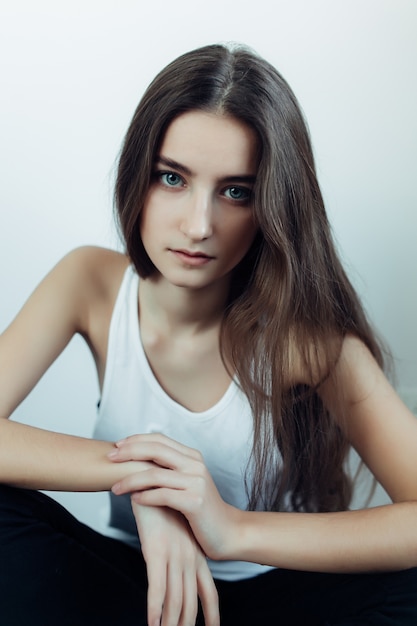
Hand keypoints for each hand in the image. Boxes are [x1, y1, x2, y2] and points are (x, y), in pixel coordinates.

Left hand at [109, 433, 241, 561]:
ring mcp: (196, 482)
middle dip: (128, 452)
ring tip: (115, 488)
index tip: (116, 447)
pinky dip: (145, 497)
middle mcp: (195, 464)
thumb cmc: (202, 511)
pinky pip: (162, 496)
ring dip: (130, 480)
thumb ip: (171, 470)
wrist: (229, 532)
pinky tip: (134, 500)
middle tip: (109, 459)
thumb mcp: (188, 483)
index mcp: (192, 456)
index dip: (136, 440)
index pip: (159, 439)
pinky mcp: (195, 502)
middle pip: (155, 450)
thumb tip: (139, 460)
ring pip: (155, 474)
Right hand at [131, 501, 218, 625]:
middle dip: (189, 624)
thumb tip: (176, 560)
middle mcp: (188, 557)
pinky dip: (154, 608)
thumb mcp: (173, 525)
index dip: (212, 612)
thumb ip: (178, 543)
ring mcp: (174, 556)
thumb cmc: (159, 501)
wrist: (148, 477)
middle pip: (192, 601)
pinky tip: (152, 623)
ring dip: (171, 624)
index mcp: (195, 552)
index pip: (208, 589)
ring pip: (175, 600)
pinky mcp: (156, 551)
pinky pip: (156, 587)